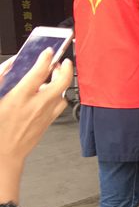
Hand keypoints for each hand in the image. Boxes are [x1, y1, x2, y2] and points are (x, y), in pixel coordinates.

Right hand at [0, 49, 72, 203]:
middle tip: (62, 61)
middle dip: (66, 68)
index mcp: (19, 98)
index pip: (38, 72)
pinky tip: (51, 93)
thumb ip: (1, 79)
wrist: (2, 155)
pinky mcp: (48, 123)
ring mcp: (44, 115)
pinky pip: (60, 106)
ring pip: (63, 94)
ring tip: (55, 75)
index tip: (48, 51)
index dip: (45, 59)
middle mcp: (36, 106)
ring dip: (62, 82)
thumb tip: (12, 65)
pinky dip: (59, 96)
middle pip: (61, 82)